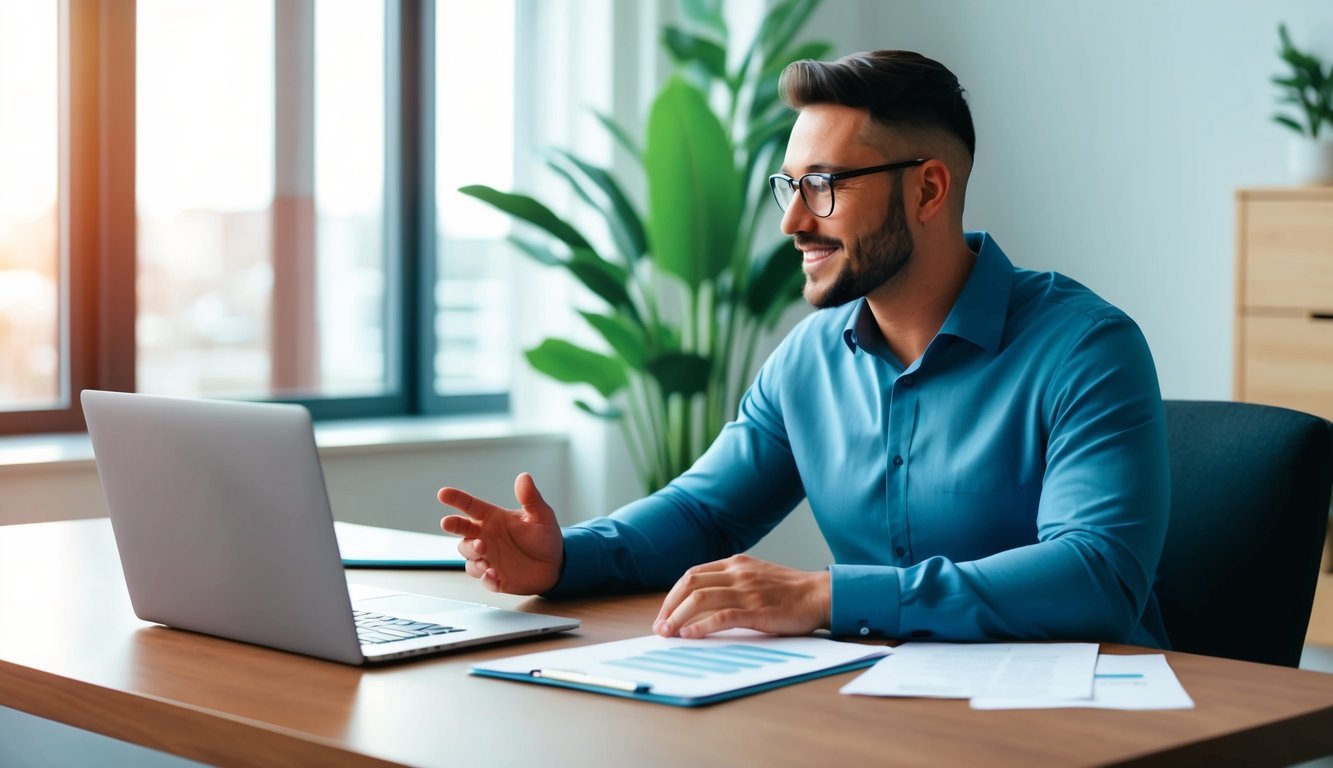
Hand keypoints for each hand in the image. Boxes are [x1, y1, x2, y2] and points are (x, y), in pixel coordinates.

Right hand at [438, 473, 562, 594]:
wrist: (555, 565)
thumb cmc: (544, 537)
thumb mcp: (541, 516)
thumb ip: (530, 498)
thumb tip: (524, 477)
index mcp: (493, 518)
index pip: (470, 506)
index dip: (456, 499)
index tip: (443, 494)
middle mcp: (486, 537)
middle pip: (462, 531)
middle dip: (454, 526)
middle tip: (449, 523)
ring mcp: (488, 557)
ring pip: (468, 555)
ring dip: (472, 554)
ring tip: (484, 555)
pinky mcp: (495, 577)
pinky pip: (483, 579)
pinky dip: (485, 577)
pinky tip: (493, 574)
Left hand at [652, 555, 830, 638]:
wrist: (820, 595)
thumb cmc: (790, 591)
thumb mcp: (756, 575)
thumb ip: (733, 582)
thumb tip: (704, 601)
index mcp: (736, 563)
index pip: (693, 574)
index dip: (674, 594)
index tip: (665, 613)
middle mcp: (737, 573)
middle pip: (690, 584)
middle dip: (669, 605)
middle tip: (660, 626)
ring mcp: (746, 590)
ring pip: (700, 598)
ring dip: (678, 616)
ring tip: (668, 633)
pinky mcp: (757, 610)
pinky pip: (721, 616)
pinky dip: (701, 626)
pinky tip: (690, 635)